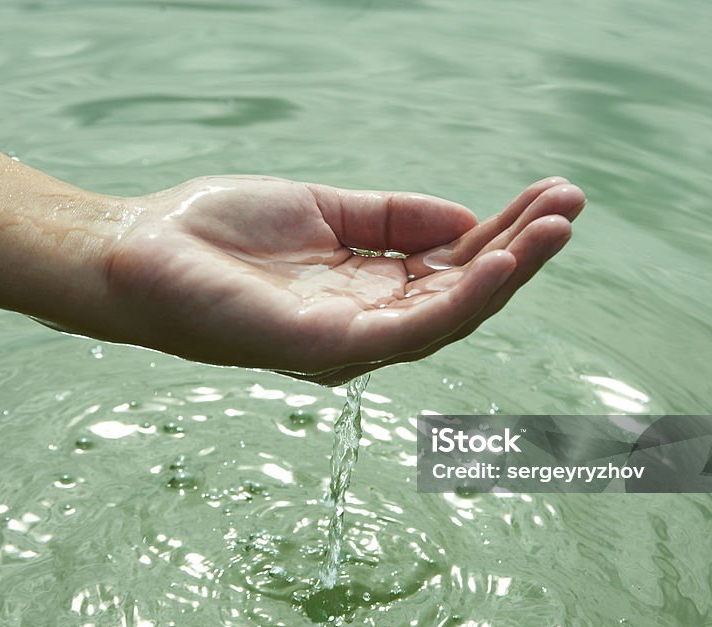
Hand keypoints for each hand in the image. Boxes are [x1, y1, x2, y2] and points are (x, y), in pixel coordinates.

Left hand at [100, 175, 585, 384]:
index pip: (448, 266)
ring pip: (448, 313)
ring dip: (507, 272)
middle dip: (519, 249)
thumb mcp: (322, 210)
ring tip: (557, 228)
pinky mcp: (325, 346)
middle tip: (572, 204)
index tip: (549, 195)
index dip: (501, 231)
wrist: (140, 250)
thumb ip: (390, 218)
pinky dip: (461, 298)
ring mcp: (347, 340)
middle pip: (460, 292)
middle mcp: (364, 323)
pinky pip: (410, 328)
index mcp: (363, 290)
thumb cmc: (216, 232)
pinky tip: (501, 261)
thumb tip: (463, 218)